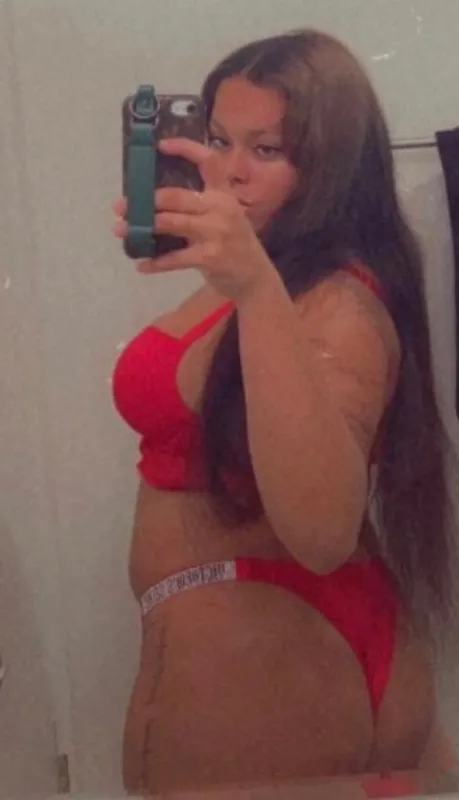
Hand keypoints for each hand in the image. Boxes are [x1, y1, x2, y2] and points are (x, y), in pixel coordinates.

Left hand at [112, 138, 273, 302]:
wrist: (255, 278)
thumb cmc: (235, 245)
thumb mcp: (226, 217)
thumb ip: (200, 206)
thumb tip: (155, 202)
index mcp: (224, 194)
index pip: (209, 161)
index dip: (185, 148)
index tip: (161, 145)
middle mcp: (221, 208)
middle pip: (175, 196)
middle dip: (145, 201)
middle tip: (122, 207)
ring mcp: (216, 232)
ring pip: (170, 222)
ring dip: (142, 227)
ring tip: (122, 230)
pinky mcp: (209, 257)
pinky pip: (174, 257)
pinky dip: (155, 263)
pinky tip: (142, 265)